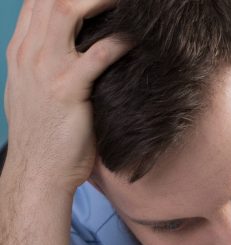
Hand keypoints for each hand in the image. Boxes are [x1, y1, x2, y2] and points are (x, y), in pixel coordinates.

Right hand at [3, 0, 130, 193]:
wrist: (38, 172)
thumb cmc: (46, 133)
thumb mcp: (37, 88)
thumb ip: (48, 61)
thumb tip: (76, 43)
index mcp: (22, 50)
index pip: (37, 0)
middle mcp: (29, 53)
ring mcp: (45, 70)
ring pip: (66, 11)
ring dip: (100, 1)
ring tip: (128, 3)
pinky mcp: (67, 91)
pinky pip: (96, 56)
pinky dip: (119, 42)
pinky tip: (138, 39)